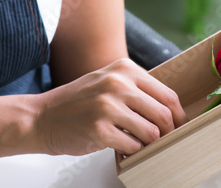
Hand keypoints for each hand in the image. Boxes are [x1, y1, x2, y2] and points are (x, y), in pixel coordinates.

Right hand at [31, 57, 187, 156]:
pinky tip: (120, 147)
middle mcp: (117, 84)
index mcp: (124, 69)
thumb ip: (135, 89)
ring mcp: (108, 106)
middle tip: (163, 141)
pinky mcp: (100, 129)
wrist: (42, 117)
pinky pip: (133, 146)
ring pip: (151, 132)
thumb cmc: (77, 103)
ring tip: (136, 142)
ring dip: (148, 143)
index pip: (167, 94)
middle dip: (168, 132)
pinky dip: (131, 151)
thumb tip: (169, 110)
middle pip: (163, 114)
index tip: (179, 126)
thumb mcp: (107, 82)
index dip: (178, 114)